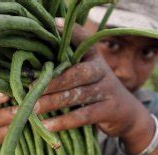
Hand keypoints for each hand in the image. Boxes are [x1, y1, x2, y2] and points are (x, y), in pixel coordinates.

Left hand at [34, 23, 152, 140]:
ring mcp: (107, 90)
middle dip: (52, 82)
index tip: (54, 24)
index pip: (83, 39)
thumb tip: (31, 76)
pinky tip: (46, 126)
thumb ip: (67, 70)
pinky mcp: (108, 110)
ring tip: (32, 109)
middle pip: (76, 73)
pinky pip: (82, 116)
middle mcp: (102, 70)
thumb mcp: (87, 76)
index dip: (71, 32)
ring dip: (52, 103)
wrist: (127, 114)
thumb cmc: (95, 92)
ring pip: (76, 95)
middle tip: (30, 89)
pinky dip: (62, 122)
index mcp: (93, 57)